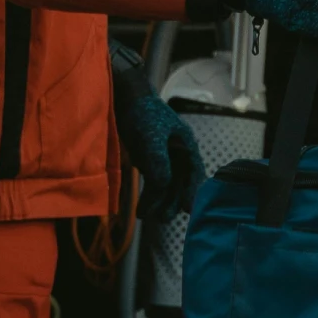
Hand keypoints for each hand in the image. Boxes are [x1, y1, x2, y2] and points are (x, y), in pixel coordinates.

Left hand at [110, 46, 206, 221]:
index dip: (192, 192)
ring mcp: (165, 158)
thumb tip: (163, 184)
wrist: (124, 99)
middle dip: (171, 202)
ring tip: (144, 215)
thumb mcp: (151, 135)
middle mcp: (178, 153)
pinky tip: (141, 207)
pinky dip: (149, 195)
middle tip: (161, 219)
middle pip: (180, 184)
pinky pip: (154, 182)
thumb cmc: (142, 112)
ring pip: (166, 186)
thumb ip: (158, 159)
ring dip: (158, 201)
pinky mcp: (151, 161)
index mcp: (185, 145)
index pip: (194, 173)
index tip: (187, 210)